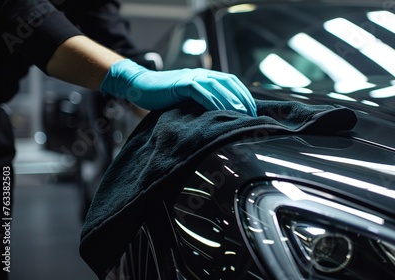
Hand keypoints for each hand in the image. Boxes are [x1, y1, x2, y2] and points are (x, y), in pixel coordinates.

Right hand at [100, 59, 256, 116]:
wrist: (140, 87)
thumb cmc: (164, 97)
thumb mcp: (188, 99)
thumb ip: (202, 103)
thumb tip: (219, 118)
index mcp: (205, 76)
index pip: (231, 82)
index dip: (244, 94)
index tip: (253, 110)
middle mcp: (201, 74)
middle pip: (229, 83)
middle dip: (242, 98)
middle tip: (252, 115)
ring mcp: (191, 77)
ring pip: (217, 86)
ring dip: (231, 100)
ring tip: (241, 113)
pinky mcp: (181, 83)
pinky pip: (201, 91)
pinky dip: (212, 101)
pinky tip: (220, 111)